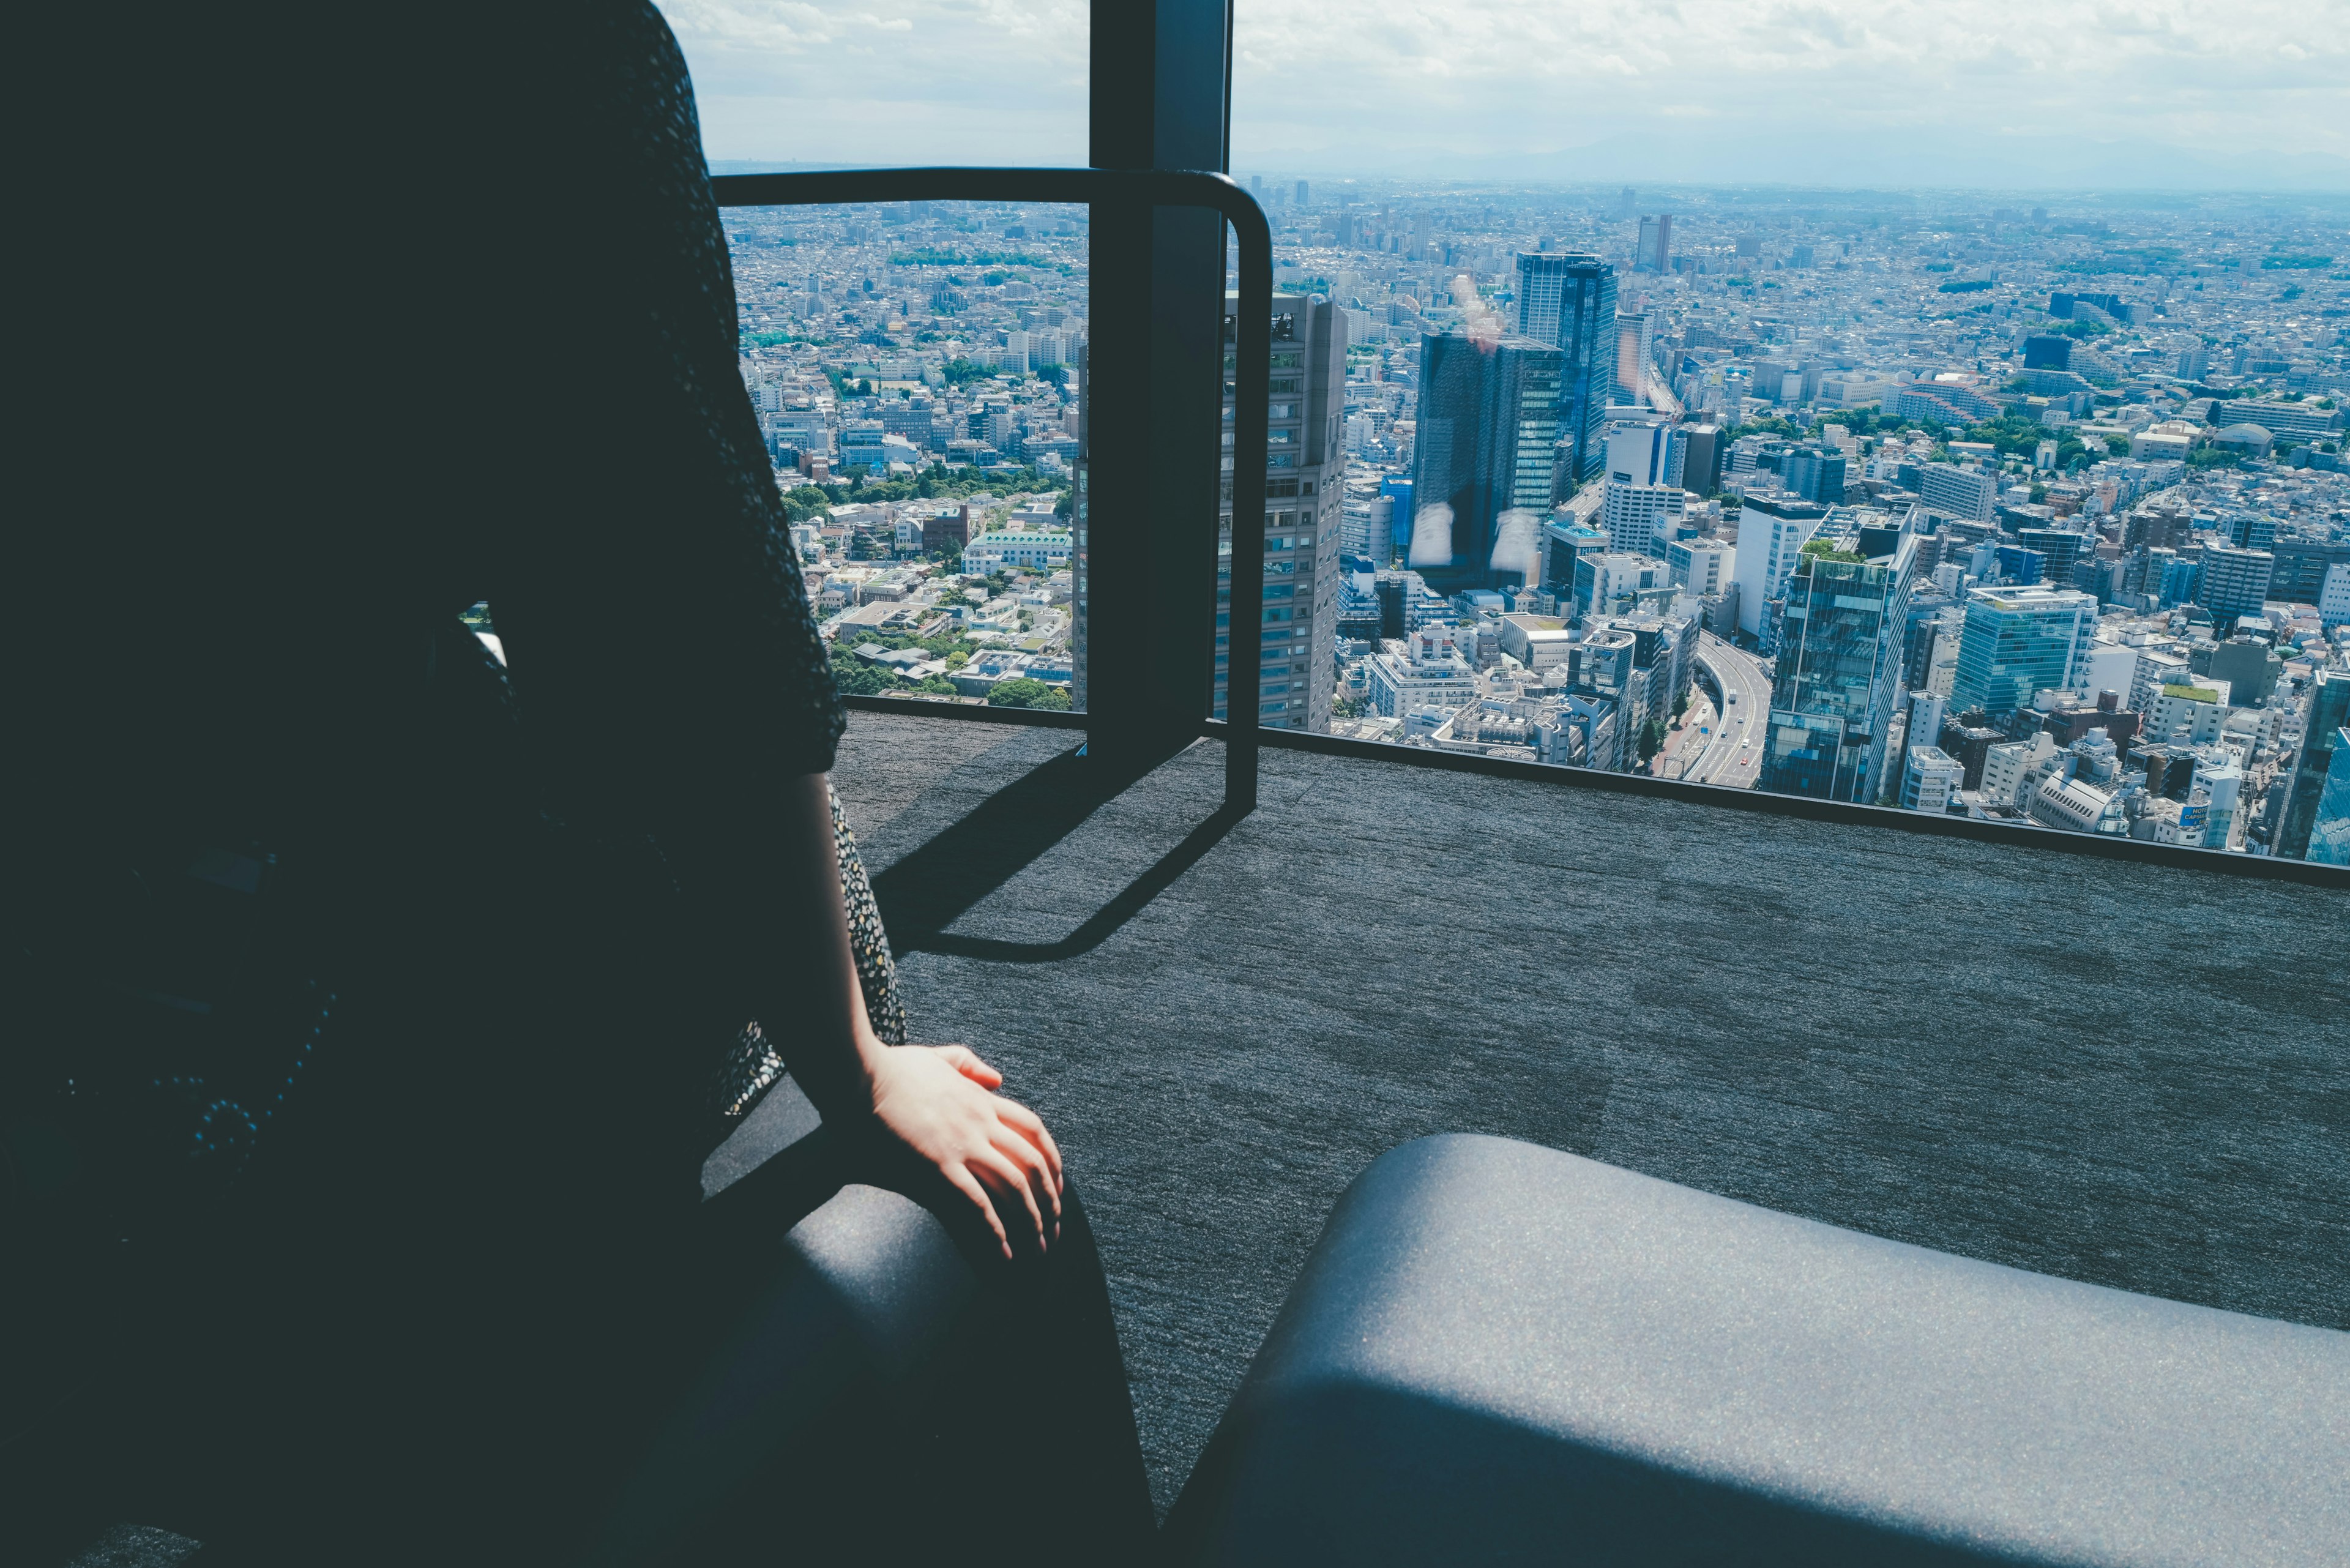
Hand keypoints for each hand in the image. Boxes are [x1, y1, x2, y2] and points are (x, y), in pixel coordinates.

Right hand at [862, 1043, 1062, 1259]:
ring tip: (1040, 1246)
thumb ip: (967, 1063)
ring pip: (1014, 1186)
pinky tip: (1004, 1252)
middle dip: (1051, 1197)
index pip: (1033, 1129)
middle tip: (1056, 1224)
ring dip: (1032, 1220)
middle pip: (1033, 1162)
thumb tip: (998, 1078)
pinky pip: (977, 1204)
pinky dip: (996, 1231)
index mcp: (980, 1098)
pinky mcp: (938, 1166)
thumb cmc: (887, 1068)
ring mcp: (962, 1144)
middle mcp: (980, 1122)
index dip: (1052, 1157)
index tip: (1058, 1181)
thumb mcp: (934, 1057)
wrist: (857, 1077)